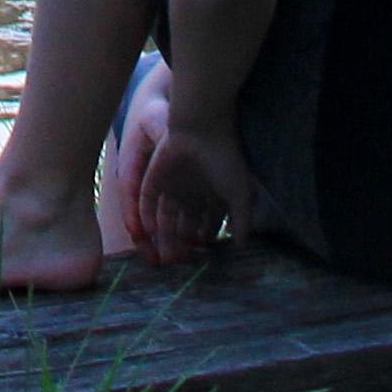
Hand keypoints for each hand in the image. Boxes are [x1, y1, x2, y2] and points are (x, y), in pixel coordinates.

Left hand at [140, 116, 251, 267]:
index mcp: (213, 191)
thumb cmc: (225, 159)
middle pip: (185, 222)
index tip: (205, 258)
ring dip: (165, 236)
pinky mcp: (154, 175)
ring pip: (166, 215)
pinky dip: (148, 216)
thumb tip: (243, 245)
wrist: (201, 127)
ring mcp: (172, 182)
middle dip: (184, 243)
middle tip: (181, 264)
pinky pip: (148, 200)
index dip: (206, 238)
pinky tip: (150, 233)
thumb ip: (242, 221)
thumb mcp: (241, 194)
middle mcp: (192, 189)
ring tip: (166, 258)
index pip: (208, 221)